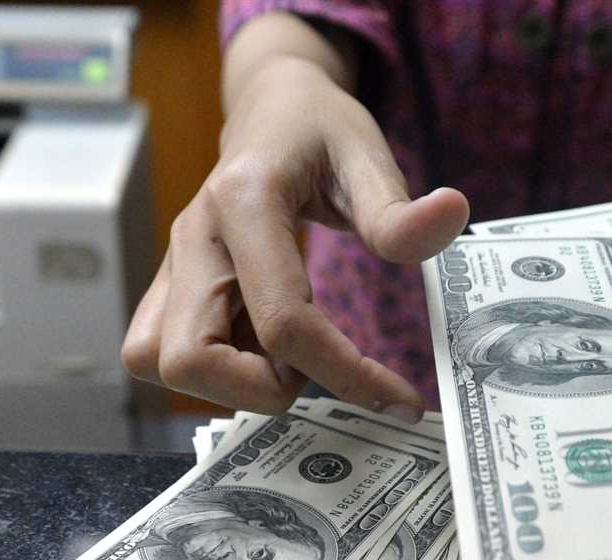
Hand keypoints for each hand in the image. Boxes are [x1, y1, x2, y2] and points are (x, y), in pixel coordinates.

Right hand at [121, 56, 468, 422]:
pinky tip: (263, 353)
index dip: (344, 373)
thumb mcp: (367, 153)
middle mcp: (192, 239)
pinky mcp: (167, 288)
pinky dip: (213, 374)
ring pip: (159, 362)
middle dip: (263, 388)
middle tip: (317, 369)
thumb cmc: (319, 131)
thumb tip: (452, 216)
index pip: (283, 322)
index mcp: (244, 203)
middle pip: (190, 358)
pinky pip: (160, 353)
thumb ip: (399, 204)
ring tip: (288, 359)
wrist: (270, 110)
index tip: (397, 397)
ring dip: (230, 385)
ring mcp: (170, 266)